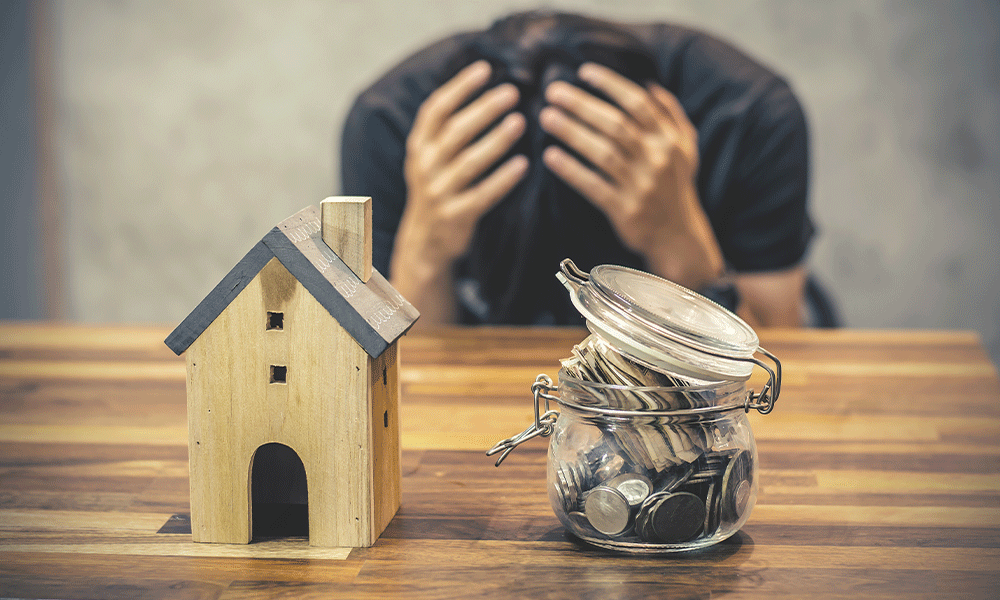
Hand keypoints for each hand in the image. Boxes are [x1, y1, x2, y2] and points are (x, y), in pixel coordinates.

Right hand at [399, 60, 527, 267]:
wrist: (424, 243)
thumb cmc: (439, 190)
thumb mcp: (431, 158)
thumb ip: (447, 129)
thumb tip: (485, 89)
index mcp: (419, 146)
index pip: (436, 109)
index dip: (459, 87)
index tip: (485, 69)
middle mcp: (425, 167)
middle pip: (455, 131)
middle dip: (484, 108)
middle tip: (512, 92)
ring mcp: (438, 193)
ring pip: (469, 161)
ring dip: (496, 140)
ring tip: (520, 122)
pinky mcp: (455, 216)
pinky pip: (483, 194)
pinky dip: (503, 179)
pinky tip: (523, 165)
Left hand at [539, 62, 723, 288]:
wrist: (679, 236)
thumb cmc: (675, 187)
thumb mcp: (685, 149)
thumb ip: (671, 115)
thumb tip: (650, 84)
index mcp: (669, 140)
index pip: (638, 103)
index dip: (610, 85)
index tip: (583, 72)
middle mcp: (657, 159)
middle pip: (615, 124)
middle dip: (582, 105)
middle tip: (552, 91)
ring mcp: (641, 185)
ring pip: (603, 153)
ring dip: (572, 133)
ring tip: (547, 117)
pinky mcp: (625, 210)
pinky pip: (593, 186)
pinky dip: (572, 171)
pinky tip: (551, 157)